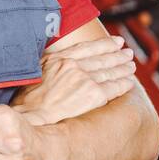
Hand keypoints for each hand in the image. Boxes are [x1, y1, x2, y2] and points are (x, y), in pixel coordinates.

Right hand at [10, 35, 136, 125]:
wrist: (31, 117)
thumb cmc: (27, 100)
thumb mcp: (34, 72)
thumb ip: (50, 64)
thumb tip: (58, 62)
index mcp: (58, 58)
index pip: (87, 48)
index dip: (104, 44)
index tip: (116, 42)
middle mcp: (73, 65)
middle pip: (102, 58)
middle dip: (117, 54)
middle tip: (128, 52)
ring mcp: (85, 79)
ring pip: (110, 71)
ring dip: (123, 67)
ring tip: (131, 65)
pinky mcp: (94, 95)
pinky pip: (114, 87)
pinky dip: (124, 83)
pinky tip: (129, 81)